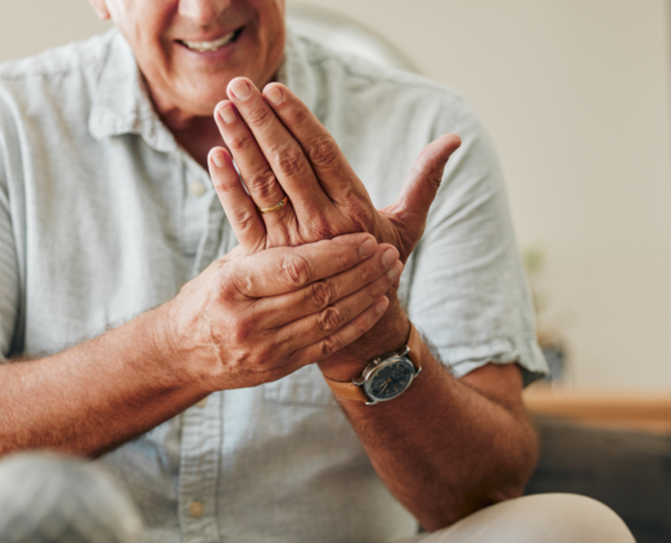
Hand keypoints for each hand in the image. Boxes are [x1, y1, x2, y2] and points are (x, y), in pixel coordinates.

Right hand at [162, 233, 402, 390]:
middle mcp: (248, 319)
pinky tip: (377, 303)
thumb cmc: (209, 297)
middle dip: (360, 272)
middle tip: (388, 252)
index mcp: (233, 285)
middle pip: (318, 294)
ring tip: (390, 272)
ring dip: (366, 294)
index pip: (294, 268)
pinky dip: (357, 323)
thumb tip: (299, 199)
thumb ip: (264, 244)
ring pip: (328, 320)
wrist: (182, 353)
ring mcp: (264, 348)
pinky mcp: (278, 367)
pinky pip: (327, 344)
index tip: (365, 238)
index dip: (336, 254)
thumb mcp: (227, 266)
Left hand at [206, 77, 461, 261]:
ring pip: (263, 186)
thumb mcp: (408, 224)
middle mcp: (323, 225)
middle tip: (240, 86)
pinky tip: (215, 157)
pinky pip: (244, 219)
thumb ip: (425, 179)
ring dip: (241, 145)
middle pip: (288, 164)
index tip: (277, 90)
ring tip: (223, 109)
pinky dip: (228, 187)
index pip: (323, 154)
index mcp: (355, 210)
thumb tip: (455, 140)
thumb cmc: (382, 266)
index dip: (299, 120)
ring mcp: (293, 243)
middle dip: (263, 122)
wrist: (357, 328)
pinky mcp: (268, 260)